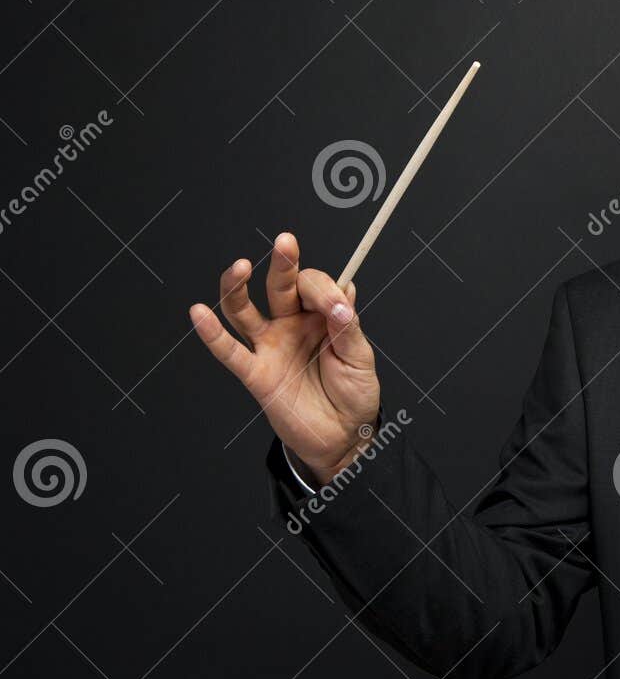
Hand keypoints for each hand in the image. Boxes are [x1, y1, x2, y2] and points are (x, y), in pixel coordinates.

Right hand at [189, 232, 380, 483]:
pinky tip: (199, 312)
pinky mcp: (255, 373)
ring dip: (238, 287)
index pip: (315, 286)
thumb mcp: (360, 358)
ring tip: (240, 266)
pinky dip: (211, 333)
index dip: (324, 289)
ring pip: (245, 310)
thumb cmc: (355, 394)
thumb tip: (346, 290)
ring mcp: (271, 346)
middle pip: (281, 287)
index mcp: (321, 316)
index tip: (338, 306)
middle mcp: (292, 324)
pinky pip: (229, 351)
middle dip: (283, 264)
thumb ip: (348, 327)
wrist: (345, 436)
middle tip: (286, 242)